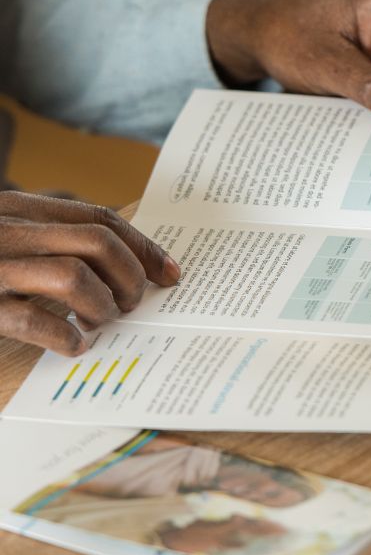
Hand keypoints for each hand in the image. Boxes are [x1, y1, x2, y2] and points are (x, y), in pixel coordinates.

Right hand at [0, 192, 179, 355]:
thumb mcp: (7, 238)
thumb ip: (52, 241)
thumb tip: (127, 268)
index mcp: (19, 210)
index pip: (100, 219)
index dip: (143, 248)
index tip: (170, 274)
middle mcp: (8, 231)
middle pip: (97, 242)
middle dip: (130, 276)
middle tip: (132, 304)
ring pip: (73, 276)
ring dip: (100, 305)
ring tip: (98, 322)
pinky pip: (33, 319)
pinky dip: (64, 336)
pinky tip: (74, 345)